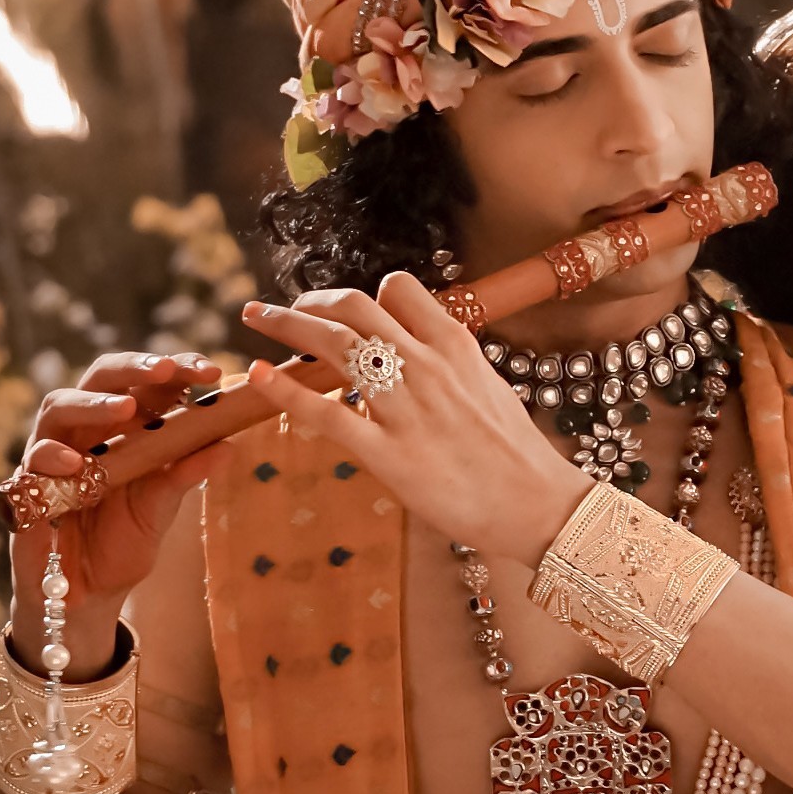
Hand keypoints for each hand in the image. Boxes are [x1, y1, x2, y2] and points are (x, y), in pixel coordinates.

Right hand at [9, 352, 221, 676]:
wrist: (87, 592)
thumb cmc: (124, 540)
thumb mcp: (162, 507)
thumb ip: (186, 475)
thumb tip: (228, 446)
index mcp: (128, 427)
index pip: (149, 382)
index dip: (177, 368)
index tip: (212, 371)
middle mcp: (89, 430)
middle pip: (101, 377)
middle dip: (132, 367)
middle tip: (164, 369)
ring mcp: (54, 452)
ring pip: (59, 405)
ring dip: (92, 404)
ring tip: (125, 408)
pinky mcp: (26, 484)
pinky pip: (32, 459)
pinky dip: (53, 456)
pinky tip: (76, 464)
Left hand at [240, 272, 590, 564]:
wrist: (536, 503)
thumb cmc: (514, 452)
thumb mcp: (486, 386)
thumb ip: (447, 363)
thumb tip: (413, 350)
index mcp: (455, 345)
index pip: (397, 289)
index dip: (363, 294)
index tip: (341, 309)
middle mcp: (427, 366)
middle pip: (354, 307)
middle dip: (309, 299)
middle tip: (283, 309)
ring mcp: (406, 408)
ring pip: (333, 346)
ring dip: (285, 324)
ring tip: (256, 319)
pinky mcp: (389, 454)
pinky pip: (327, 413)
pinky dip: (285, 390)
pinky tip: (259, 376)